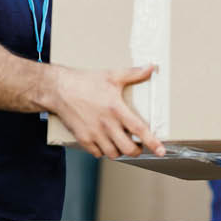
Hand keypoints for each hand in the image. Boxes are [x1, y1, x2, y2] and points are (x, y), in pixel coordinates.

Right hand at [49, 64, 166, 159]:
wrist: (59, 89)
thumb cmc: (86, 81)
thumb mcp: (112, 75)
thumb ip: (134, 74)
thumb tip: (152, 67)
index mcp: (116, 109)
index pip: (139, 129)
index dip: (152, 142)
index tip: (161, 151)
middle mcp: (106, 124)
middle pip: (127, 148)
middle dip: (136, 150)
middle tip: (137, 145)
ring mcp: (93, 133)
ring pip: (113, 153)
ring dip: (120, 151)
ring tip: (121, 143)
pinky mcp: (82, 138)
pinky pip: (97, 153)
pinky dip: (103, 151)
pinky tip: (105, 143)